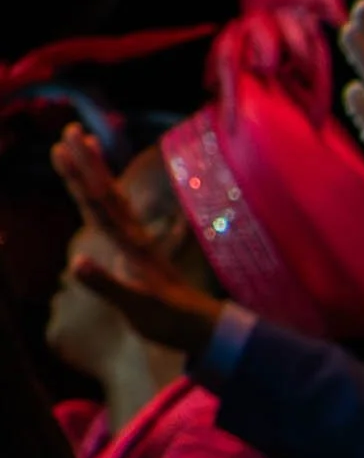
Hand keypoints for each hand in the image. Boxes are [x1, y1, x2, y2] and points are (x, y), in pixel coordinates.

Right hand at [53, 124, 224, 352]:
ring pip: (113, 199)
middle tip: (72, 128)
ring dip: (98, 170)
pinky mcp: (141, 251)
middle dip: (87, 162)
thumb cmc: (171, 322)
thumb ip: (107, 285)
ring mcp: (138, 243)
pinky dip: (110, 196)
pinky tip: (105, 188)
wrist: (205, 330)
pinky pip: (120, 215)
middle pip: (106, 193)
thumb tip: (77, 261)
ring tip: (88, 140)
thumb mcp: (137, 309)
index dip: (81, 179)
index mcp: (130, 248)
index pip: (100, 206)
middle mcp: (134, 239)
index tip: (65, 149)